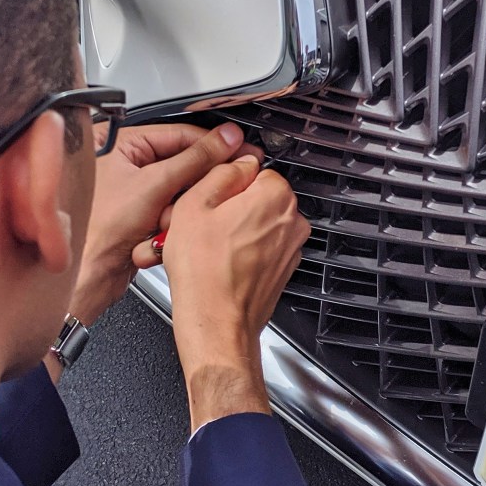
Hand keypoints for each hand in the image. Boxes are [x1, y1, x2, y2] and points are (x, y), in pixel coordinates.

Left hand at [69, 121, 253, 325]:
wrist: (88, 275)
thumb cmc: (98, 228)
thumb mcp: (155, 185)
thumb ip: (196, 158)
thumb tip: (225, 138)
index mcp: (119, 141)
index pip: (178, 133)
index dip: (212, 143)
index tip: (239, 148)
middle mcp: (124, 162)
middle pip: (181, 162)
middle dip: (192, 184)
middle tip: (216, 189)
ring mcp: (132, 189)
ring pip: (179, 189)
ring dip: (179, 207)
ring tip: (168, 219)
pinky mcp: (138, 213)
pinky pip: (171, 209)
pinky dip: (172, 221)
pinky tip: (162, 232)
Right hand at [158, 157, 309, 429]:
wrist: (216, 323)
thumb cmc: (204, 272)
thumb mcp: (194, 205)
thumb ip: (220, 173)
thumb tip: (235, 163)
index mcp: (274, 196)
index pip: (254, 169)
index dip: (225, 183)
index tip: (209, 197)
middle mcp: (291, 221)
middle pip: (257, 198)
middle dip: (230, 207)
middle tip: (202, 222)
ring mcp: (290, 248)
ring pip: (258, 224)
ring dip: (235, 230)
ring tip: (206, 246)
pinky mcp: (282, 271)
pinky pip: (260, 250)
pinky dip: (242, 253)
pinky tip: (218, 263)